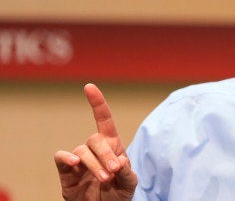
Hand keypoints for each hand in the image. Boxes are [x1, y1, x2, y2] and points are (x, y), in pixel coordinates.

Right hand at [54, 83, 136, 200]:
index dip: (97, 103)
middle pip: (96, 139)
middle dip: (106, 154)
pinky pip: (61, 157)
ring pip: (82, 151)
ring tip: (105, 179)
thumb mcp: (129, 184)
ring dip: (94, 164)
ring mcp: (79, 159)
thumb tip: (120, 160)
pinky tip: (74, 162)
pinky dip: (66, 158)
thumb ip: (127, 172)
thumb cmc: (118, 193)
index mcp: (113, 146)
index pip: (104, 120)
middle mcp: (95, 149)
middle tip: (113, 171)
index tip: (89, 87)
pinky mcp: (66, 171)